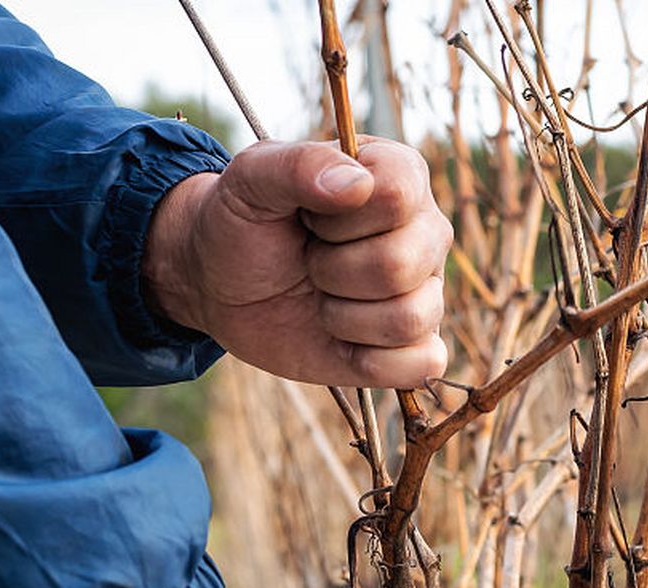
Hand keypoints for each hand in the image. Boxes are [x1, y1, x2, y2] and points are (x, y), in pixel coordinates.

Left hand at [143, 139, 452, 388]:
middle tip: (308, 260)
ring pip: (409, 319)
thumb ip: (299, 164)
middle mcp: (424, 232)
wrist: (223, 285)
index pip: (396, 196)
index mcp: (398, 176)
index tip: (308, 216)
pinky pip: (425, 363)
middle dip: (331, 271)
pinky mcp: (414, 344)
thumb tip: (356, 185)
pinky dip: (373, 361)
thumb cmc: (244, 223)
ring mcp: (424, 290)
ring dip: (343, 317)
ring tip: (321, 297)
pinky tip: (341, 341)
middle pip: (400, 265)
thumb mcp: (250, 179)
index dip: (339, 218)